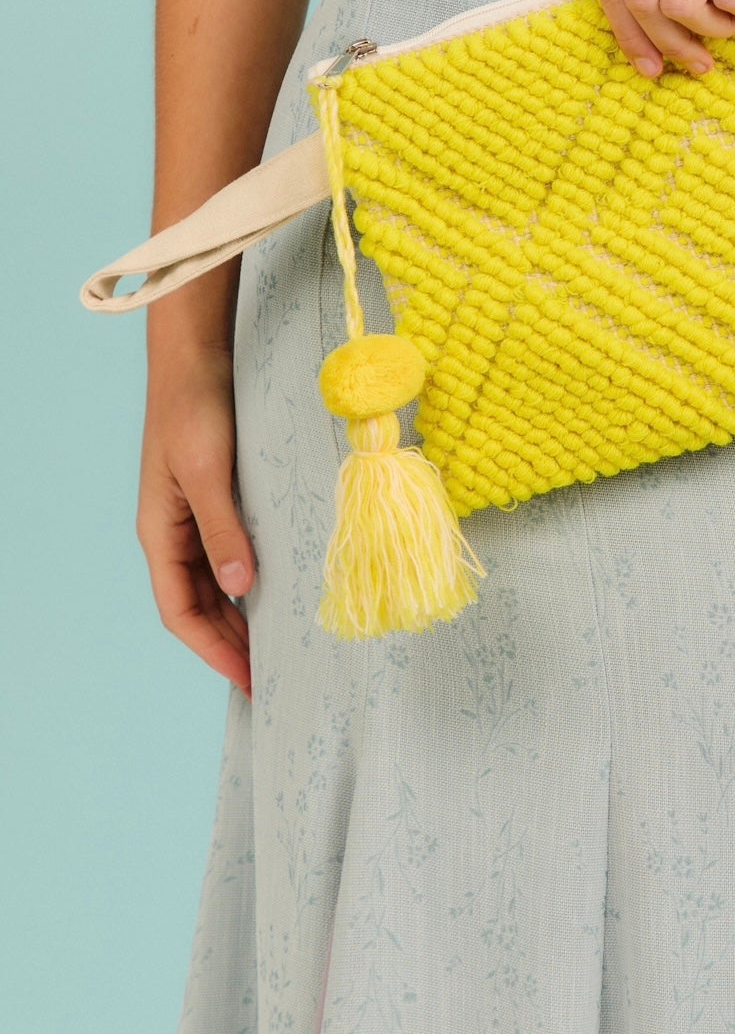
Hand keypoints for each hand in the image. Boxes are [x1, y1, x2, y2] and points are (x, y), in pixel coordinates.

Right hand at [137, 344, 255, 699]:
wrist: (195, 355)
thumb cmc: (194, 408)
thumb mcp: (209, 472)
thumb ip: (223, 528)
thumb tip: (240, 585)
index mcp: (160, 532)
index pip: (181, 611)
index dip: (213, 649)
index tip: (249, 678)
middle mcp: (172, 531)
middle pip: (197, 604)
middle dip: (229, 642)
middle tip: (271, 674)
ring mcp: (191, 515)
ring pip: (213, 582)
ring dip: (239, 615)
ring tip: (276, 644)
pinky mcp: (213, 496)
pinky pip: (226, 553)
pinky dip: (246, 578)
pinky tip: (273, 589)